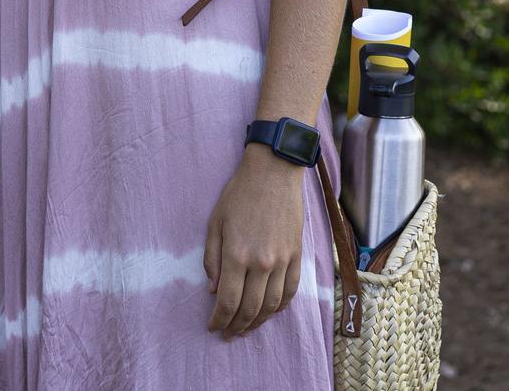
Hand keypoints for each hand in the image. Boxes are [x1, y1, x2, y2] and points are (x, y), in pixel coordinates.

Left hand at [203, 149, 306, 336]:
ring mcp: (282, 261)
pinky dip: (280, 307)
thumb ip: (212, 259)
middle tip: (227, 334)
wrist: (274, 173)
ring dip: (257, 322)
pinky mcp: (296, 256)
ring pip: (271, 305)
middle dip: (236, 326)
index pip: (228, 301)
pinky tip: (269, 312)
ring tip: (245, 329)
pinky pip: (290, 291)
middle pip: (249, 308)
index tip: (212, 327)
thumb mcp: (215, 223)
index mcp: (236, 254)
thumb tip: (213, 290)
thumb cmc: (239, 194)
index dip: (219, 320)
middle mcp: (261, 263)